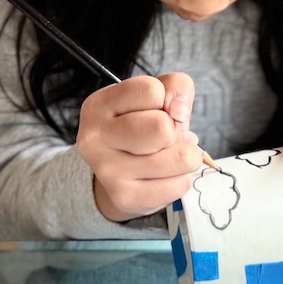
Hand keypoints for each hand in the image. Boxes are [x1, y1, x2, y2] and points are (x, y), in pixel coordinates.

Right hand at [77, 72, 200, 221]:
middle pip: (163, 127)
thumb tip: (179, 111)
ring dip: (186, 156)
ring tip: (170, 154)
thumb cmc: (142, 125)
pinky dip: (183, 177)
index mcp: (99, 105)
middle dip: (176, 130)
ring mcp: (108, 170)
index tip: (158, 110)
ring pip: (179, 157)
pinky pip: (180, 184)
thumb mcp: (157, 95)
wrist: (118, 174)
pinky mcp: (125, 197)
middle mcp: (95, 137)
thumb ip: (176, 87)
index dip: (166, 99)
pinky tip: (166, 174)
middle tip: (165, 137)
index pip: (151, 91)